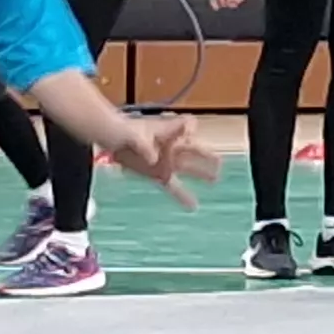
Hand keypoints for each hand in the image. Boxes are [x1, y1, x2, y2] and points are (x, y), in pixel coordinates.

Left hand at [102, 113, 222, 210]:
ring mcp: (168, 161)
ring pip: (189, 168)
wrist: (114, 140)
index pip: (187, 126)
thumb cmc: (126, 131)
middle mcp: (173, 146)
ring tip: (215, 178)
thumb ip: (143, 146)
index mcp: (169, 132)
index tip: (188, 131)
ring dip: (202, 173)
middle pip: (195, 150)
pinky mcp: (160, 175)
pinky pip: (175, 188)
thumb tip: (152, 159)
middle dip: (207, 157)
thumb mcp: (133, 135)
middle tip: (219, 162)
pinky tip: (193, 206)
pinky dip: (184, 197)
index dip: (189, 128)